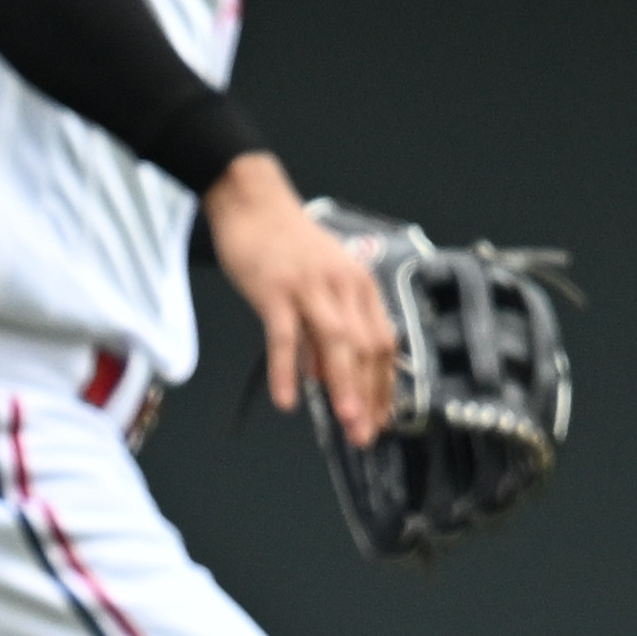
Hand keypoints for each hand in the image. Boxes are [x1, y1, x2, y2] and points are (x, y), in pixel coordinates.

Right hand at [206, 152, 396, 445]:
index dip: (384, 385)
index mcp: (359, 286)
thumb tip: (321, 375)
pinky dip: (288, 370)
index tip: (380, 419)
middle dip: (370, 395)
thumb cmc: (283, 244)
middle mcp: (343, 286)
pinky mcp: (275, 289)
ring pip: (336, 343)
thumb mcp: (316, 282)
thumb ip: (322, 327)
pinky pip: (285, 336)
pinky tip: (287, 399)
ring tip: (346, 422)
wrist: (252, 201)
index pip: (383, 343)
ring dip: (344, 387)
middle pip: (366, 347)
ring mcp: (310, 287)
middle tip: (366, 434)